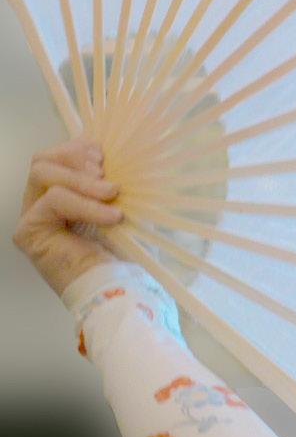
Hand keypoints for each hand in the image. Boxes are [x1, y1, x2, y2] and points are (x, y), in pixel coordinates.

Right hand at [12, 137, 123, 297]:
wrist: (116, 288)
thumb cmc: (123, 250)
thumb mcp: (122, 204)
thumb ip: (112, 180)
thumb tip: (125, 154)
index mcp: (61, 193)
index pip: (57, 155)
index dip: (80, 148)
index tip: (108, 157)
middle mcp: (40, 202)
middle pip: (42, 159)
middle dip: (75, 157)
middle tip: (106, 173)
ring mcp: (31, 216)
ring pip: (42, 173)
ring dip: (83, 179)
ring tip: (112, 193)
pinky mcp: (29, 231)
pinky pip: (53, 200)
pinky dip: (86, 203)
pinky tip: (112, 216)